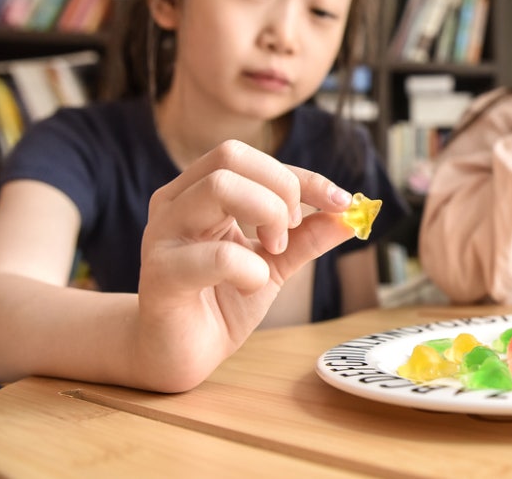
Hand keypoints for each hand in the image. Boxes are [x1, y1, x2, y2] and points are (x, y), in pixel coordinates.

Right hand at [135, 140, 354, 391]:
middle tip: (291, 231)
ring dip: (266, 215)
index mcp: (199, 191)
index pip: (252, 159)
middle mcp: (175, 203)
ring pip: (219, 187)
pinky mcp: (161, 275)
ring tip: (274, 252)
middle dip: (281, 188)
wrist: (178, 355)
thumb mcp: (274, 262)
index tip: (341, 201)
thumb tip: (351, 215)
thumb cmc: (220, 301)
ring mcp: (162, 235)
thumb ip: (307, 236)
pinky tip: (252, 286)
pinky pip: (215, 255)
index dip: (304, 176)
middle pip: (231, 155)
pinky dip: (251, 269)